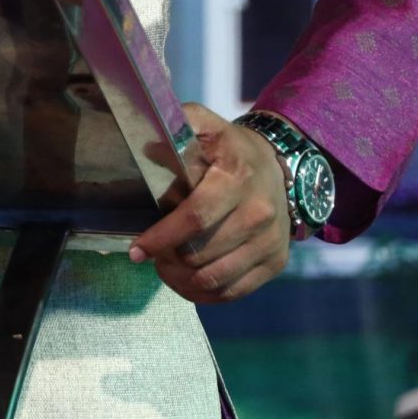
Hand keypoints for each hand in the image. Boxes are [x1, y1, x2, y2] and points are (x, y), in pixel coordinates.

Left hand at [127, 103, 291, 302]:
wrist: (280, 168)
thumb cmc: (230, 150)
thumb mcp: (206, 126)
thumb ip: (178, 125)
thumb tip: (147, 142)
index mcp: (237, 177)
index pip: (196, 218)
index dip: (162, 238)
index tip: (137, 250)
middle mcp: (259, 212)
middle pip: (201, 254)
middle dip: (167, 258)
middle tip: (152, 253)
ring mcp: (270, 241)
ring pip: (214, 278)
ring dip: (181, 279)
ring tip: (165, 267)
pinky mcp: (276, 263)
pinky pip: (232, 292)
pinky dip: (202, 294)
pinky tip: (185, 281)